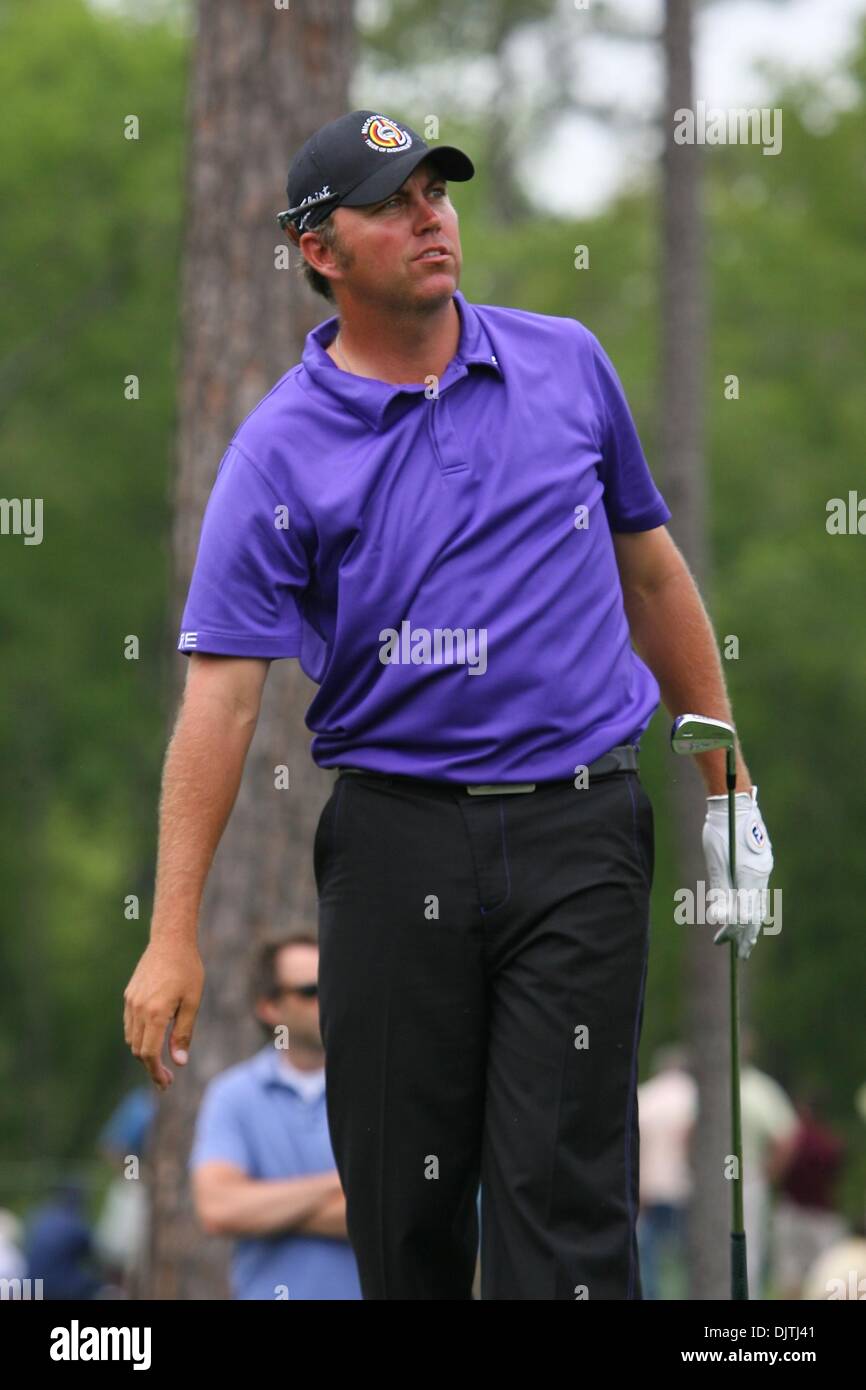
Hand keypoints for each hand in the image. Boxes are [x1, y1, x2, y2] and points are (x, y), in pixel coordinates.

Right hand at [124, 939, 203, 1090]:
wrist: (170, 940)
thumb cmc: (187, 970)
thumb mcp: (193, 1002)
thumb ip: (184, 1033)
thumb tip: (179, 1062)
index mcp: (155, 1014)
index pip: (150, 1054)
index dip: (156, 1072)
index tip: (166, 1083)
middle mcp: (138, 1010)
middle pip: (139, 1050)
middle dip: (151, 1066)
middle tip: (167, 1077)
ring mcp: (130, 1002)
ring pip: (132, 1038)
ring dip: (144, 1052)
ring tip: (162, 1057)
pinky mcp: (129, 995)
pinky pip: (130, 1024)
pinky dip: (140, 1036)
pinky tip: (154, 1036)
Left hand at [701, 785, 773, 959]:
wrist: (735, 802)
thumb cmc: (719, 830)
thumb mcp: (715, 860)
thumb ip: (719, 889)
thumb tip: (719, 917)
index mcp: (749, 877)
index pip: (742, 915)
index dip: (731, 931)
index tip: (719, 942)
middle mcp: (761, 875)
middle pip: (755, 913)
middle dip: (747, 936)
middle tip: (741, 956)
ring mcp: (764, 868)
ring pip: (759, 903)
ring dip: (753, 924)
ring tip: (749, 941)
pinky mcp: (762, 862)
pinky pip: (759, 892)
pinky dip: (754, 907)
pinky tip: (751, 914)